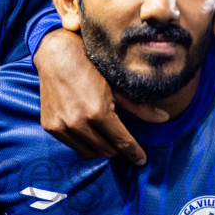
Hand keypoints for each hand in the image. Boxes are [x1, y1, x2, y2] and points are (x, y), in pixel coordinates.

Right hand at [33, 28, 153, 165]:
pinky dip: (84, 143)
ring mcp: (62, 126)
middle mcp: (78, 122)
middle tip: (123, 143)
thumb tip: (164, 118)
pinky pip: (72, 145)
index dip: (134, 153)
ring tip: (107, 139)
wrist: (56, 54)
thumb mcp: (116, 85)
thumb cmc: (90, 65)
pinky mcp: (50, 126)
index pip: (122, 142)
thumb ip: (139, 107)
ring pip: (89, 153)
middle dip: (118, 149)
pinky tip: (90, 133)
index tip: (141, 160)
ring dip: (101, 149)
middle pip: (106, 150)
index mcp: (98, 111)